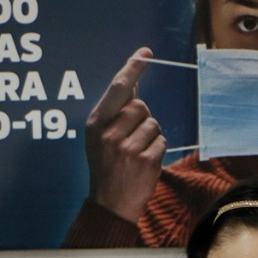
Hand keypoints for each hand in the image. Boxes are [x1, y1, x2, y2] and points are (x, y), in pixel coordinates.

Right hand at [84, 48, 167, 222]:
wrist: (109, 203)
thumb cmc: (106, 166)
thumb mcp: (101, 136)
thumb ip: (116, 111)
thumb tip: (132, 82)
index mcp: (96, 123)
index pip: (118, 88)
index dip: (132, 68)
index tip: (145, 53)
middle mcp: (109, 133)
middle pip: (141, 106)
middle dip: (142, 119)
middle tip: (131, 139)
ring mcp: (127, 148)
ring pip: (153, 123)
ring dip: (150, 136)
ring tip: (136, 153)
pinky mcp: (145, 160)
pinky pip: (162, 141)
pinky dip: (157, 150)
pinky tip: (144, 163)